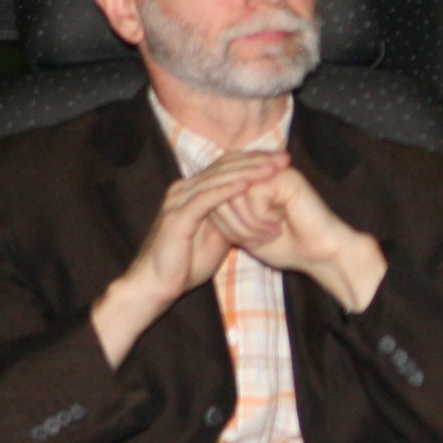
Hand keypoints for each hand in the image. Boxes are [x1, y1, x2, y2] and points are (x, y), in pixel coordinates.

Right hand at [90, 150, 282, 366]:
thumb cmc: (186, 263)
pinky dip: (227, 191)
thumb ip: (231, 218)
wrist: (157, 285)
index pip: (228, 166)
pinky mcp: (177, 216)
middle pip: (224, 167)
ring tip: (273, 168)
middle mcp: (183, 189)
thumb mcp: (217, 237)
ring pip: (217, 179)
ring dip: (248, 173)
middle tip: (285, 158)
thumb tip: (253, 208)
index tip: (284, 161)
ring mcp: (178, 200)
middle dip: (257, 161)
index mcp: (193, 191)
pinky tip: (247, 185)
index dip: (256, 161)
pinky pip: (206, 199)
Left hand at [209, 161, 387, 312]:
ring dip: (245, 223)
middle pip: (221, 192)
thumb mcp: (245, 230)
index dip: (223, 220)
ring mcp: (273, 171)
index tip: (244, 240)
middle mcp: (261, 170)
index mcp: (253, 180)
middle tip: (256, 240)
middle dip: (233, 224)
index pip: (216, 192)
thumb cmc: (286, 246)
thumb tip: (201, 200)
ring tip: (267, 236)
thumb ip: (225, 212)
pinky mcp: (283, 175)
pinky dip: (258, 218)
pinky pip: (251, 195)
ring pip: (233, 194)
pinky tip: (277, 228)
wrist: (320, 255)